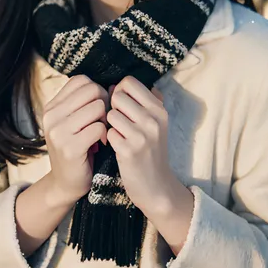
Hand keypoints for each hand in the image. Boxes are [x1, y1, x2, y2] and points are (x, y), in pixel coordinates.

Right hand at [43, 75, 108, 205]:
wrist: (65, 184)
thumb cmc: (76, 148)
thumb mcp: (72, 122)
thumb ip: (83, 102)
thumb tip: (113, 85)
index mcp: (52, 106)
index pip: (81, 80)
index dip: (96, 90)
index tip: (97, 108)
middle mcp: (51, 115)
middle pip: (92, 90)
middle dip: (104, 103)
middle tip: (103, 121)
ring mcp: (58, 132)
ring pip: (97, 107)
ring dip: (106, 120)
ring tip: (101, 132)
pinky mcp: (70, 147)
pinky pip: (99, 127)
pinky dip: (105, 135)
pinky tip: (101, 144)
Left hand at [106, 76, 175, 213]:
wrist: (156, 185)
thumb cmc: (150, 149)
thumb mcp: (154, 123)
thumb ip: (139, 101)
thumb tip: (113, 86)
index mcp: (159, 109)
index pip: (129, 82)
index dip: (120, 90)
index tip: (122, 104)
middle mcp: (153, 120)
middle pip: (117, 96)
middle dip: (114, 107)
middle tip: (119, 122)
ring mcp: (142, 136)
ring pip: (111, 114)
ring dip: (111, 124)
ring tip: (119, 134)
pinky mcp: (129, 151)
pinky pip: (108, 133)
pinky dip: (110, 139)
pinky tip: (118, 147)